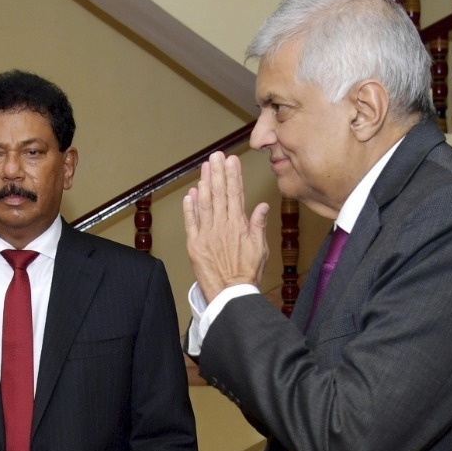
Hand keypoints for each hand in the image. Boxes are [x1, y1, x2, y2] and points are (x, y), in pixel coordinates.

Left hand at [183, 151, 269, 302]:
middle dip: (218, 173)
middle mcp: (222, 226)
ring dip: (204, 184)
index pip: (236, 194)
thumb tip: (261, 206)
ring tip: (204, 168)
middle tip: (216, 156)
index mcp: (239, 225)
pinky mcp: (194, 245)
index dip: (233, 176)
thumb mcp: (260, 248)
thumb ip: (258, 225)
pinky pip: (191, 222)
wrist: (231, 293)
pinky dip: (189, 207)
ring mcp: (207, 234)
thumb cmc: (246, 273)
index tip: (231, 161)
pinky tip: (190, 194)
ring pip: (205, 204)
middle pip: (220, 194)